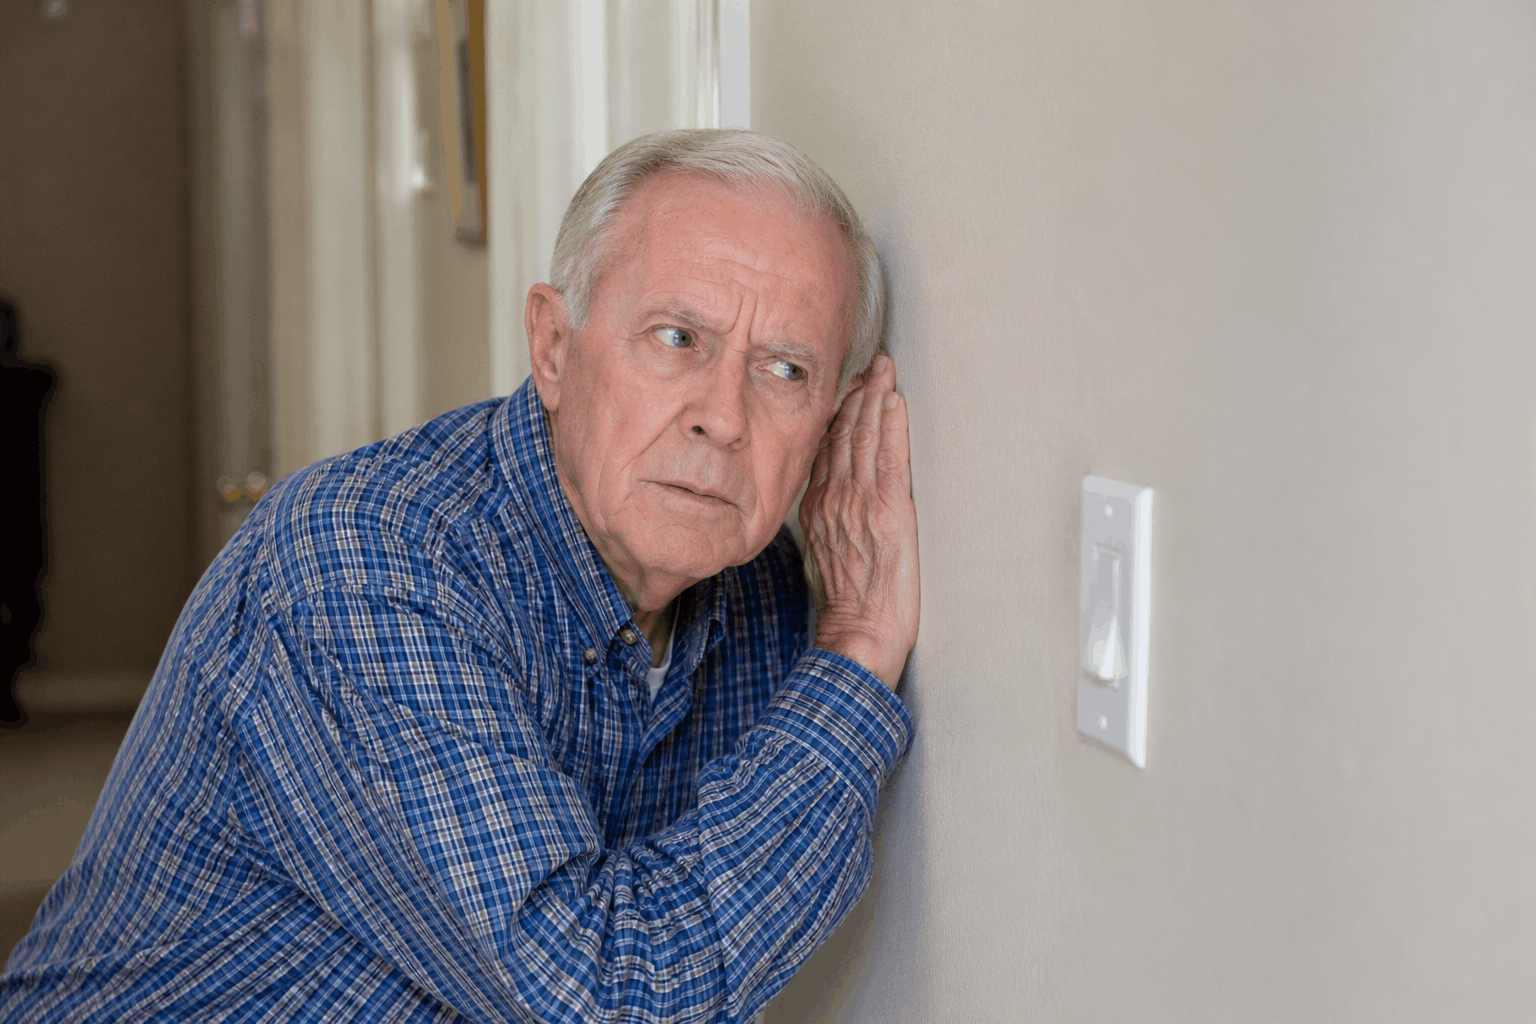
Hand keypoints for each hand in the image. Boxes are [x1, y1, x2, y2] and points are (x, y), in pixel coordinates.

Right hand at [800, 353, 919, 688]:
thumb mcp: (826, 555)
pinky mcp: (890, 514)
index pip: (828, 449)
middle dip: (857, 395)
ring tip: (883, 369)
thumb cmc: (849, 606)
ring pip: (865, 439)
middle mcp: (836, 500)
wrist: (860, 636)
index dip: (838, 414)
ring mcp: (861, 505)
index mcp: (821, 508)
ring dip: (875, 399)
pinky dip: (891, 427)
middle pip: (845, 436)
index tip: (847, 387)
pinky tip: (893, 401)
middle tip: (870, 364)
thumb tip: (831, 498)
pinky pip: (889, 460)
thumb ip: (828, 520)